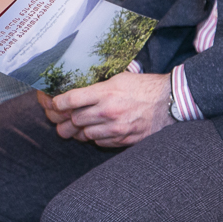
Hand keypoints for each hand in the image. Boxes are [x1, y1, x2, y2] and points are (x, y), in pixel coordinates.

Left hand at [39, 72, 173, 146]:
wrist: (168, 102)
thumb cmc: (143, 86)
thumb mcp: (118, 78)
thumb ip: (97, 87)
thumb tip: (77, 92)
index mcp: (105, 92)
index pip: (71, 100)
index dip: (57, 103)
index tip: (54, 103)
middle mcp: (108, 112)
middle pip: (74, 120)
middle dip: (64, 119)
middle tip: (60, 117)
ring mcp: (116, 128)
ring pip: (85, 135)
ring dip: (78, 131)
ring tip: (75, 127)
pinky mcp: (123, 140)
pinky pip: (100, 143)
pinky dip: (94, 138)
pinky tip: (94, 132)